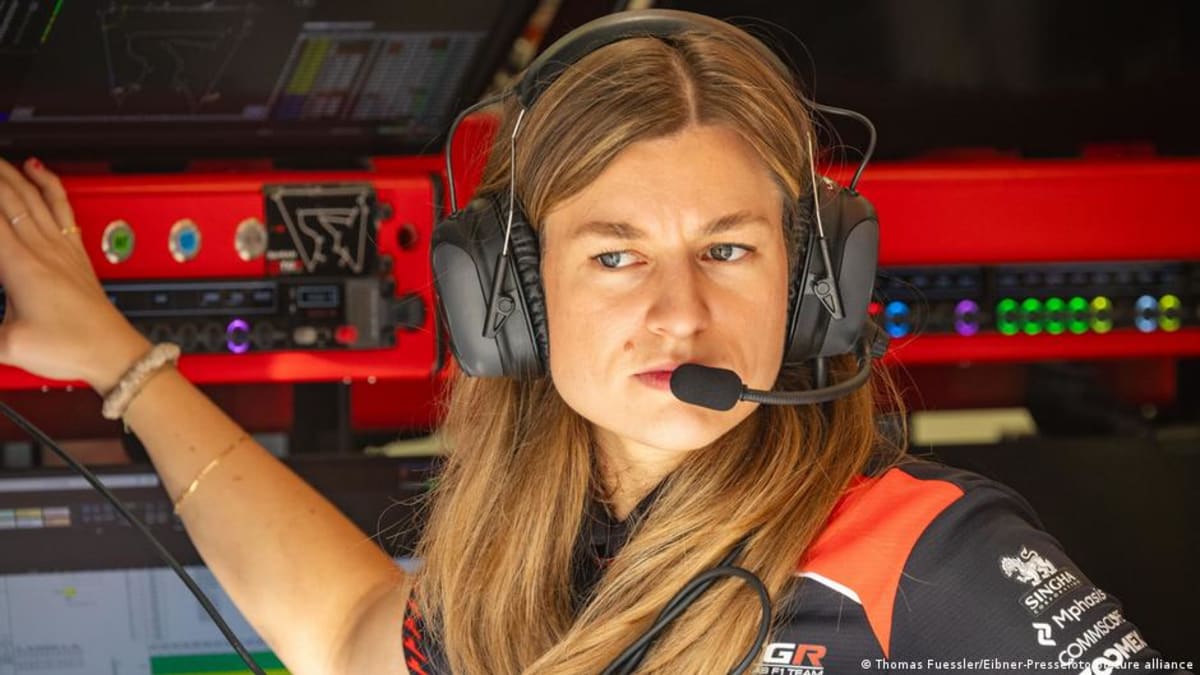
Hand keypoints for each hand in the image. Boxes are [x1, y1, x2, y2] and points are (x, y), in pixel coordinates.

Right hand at [0, 157, 150, 392]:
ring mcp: (62, 248)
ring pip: (33, 196)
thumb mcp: (9, 346)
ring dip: (9, 172)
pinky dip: (48, 182)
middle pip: (8, 197)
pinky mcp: (76, 252)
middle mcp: (42, 249)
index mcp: (21, 266)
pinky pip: (61, 206)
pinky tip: (37, 169)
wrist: (113, 351)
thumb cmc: (71, 347)